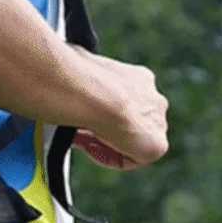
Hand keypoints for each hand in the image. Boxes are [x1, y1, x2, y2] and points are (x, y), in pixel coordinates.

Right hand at [71, 46, 168, 166]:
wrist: (93, 91)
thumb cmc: (79, 75)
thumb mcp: (77, 64)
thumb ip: (81, 72)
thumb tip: (64, 64)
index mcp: (139, 79)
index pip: (123, 100)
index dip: (99, 110)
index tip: (81, 114)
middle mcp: (153, 100)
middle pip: (128, 122)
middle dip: (105, 127)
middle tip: (80, 129)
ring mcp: (157, 122)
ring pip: (130, 140)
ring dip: (106, 142)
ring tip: (83, 140)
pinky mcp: (156, 146)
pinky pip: (131, 159)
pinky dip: (110, 157)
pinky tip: (92, 148)